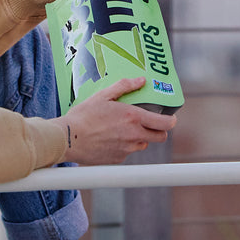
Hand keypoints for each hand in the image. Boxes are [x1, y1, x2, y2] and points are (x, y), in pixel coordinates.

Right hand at [59, 78, 175, 164]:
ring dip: (139, 137)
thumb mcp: (103, 95)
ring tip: (121, 128)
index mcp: (133, 117)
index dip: (171, 121)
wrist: (67, 138)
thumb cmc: (83, 116)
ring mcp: (127, 149)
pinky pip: (128, 152)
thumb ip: (125, 86)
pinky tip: (110, 138)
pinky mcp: (118, 159)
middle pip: (159, 137)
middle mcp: (133, 135)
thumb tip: (141, 81)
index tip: (170, 118)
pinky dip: (124, 145)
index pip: (165, 123)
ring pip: (143, 144)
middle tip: (148, 123)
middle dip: (158, 130)